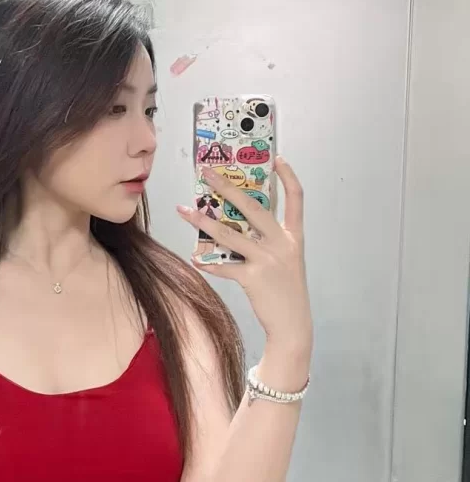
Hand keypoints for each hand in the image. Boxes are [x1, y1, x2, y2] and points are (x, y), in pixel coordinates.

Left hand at [177, 157, 311, 357]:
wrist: (292, 323)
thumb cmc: (285, 289)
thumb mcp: (286, 259)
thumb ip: (268, 240)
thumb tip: (235, 223)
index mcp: (294, 236)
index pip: (296, 198)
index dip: (288, 177)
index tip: (277, 158)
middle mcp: (282, 243)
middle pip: (252, 207)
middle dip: (227, 187)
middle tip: (207, 173)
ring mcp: (268, 260)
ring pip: (229, 234)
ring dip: (203, 221)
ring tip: (184, 210)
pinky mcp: (254, 278)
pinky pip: (224, 266)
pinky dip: (207, 263)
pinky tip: (194, 258)